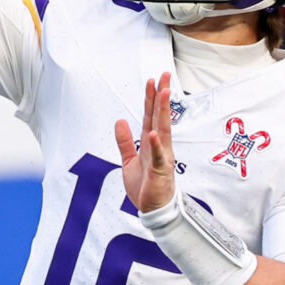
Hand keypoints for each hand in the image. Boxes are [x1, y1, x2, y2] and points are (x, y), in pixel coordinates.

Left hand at [113, 72, 176, 211]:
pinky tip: (154, 134)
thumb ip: (124, 141)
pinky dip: (157, 146)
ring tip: (164, 93)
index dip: (151, 98)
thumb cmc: (146, 186)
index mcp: (151, 143)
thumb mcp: (128, 160)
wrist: (153, 209)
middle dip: (162, 96)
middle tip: (164, 76)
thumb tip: (120, 121)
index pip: (152, 116)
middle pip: (160, 116)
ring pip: (163, 130)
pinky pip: (158, 157)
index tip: (153, 81)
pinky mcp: (160, 171)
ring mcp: (162, 157)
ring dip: (163, 112)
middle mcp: (160, 146)